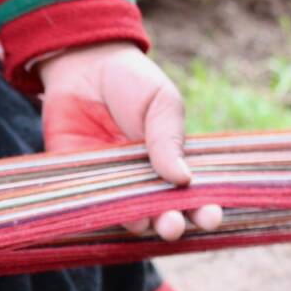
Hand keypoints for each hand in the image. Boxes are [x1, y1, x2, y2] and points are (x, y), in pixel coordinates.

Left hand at [37, 41, 221, 240]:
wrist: (83, 66)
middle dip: (171, 224)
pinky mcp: (79, 180)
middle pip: (161, 213)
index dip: (203, 209)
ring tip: (145, 222)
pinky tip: (106, 213)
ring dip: (138, 223)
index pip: (192, 195)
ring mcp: (113, 183)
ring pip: (128, 215)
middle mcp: (144, 180)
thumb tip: (183, 179)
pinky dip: (97, 212)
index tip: (210, 215)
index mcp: (172, 163)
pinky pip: (89, 203)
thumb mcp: (161, 102)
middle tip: (174, 225)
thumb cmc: (132, 82)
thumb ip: (168, 139)